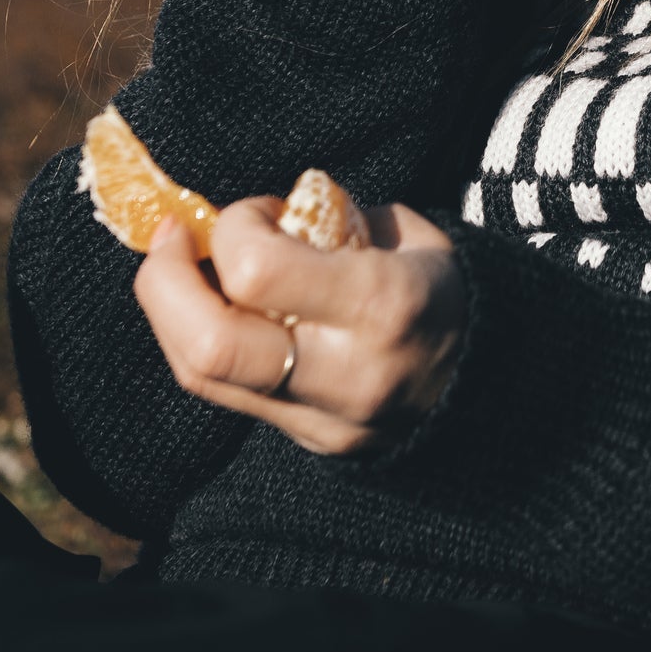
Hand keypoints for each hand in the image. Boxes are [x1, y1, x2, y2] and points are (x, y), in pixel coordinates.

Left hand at [134, 200, 465, 456]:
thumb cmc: (439, 283)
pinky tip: (215, 305)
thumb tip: (263, 216)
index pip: (258, 272)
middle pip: (209, 346)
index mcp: (382, 303)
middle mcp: (346, 371)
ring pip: (202, 377)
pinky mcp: (307, 442)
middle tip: (172, 236)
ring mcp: (323, 420)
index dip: (234, 227)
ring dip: (171, 311)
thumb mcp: (404, 232)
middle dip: (164, 281)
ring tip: (181, 267)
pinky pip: (225, 392)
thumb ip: (331, 222)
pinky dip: (201, 339)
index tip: (254, 209)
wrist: (487, 378)